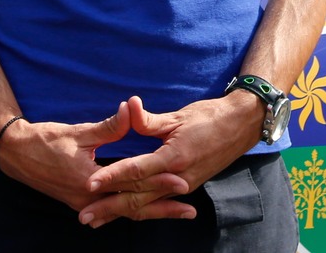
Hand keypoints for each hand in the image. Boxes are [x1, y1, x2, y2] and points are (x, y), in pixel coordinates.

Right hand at [0, 103, 193, 222]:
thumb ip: (109, 126)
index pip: (132, 184)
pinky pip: (112, 210)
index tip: (182, 182)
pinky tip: (145, 211)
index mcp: (91, 181)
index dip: (158, 182)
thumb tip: (130, 109)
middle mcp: (89, 199)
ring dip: (150, 212)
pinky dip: (130, 211)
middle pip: (133, 206)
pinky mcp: (81, 202)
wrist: (16, 154)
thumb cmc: (46, 140)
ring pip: (123, 211)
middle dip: (162, 208)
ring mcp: (84, 204)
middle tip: (189, 210)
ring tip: (175, 213)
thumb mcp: (79, 132)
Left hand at [80, 93, 262, 225]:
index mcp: (174, 157)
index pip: (136, 170)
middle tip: (84, 216)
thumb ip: (149, 120)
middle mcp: (179, 177)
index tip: (89, 184)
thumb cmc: (209, 117)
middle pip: (138, 196)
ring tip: (98, 219)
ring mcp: (184, 185)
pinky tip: (126, 213)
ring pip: (147, 204)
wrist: (241, 126)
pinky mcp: (188, 186)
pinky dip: (140, 209)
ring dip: (121, 212)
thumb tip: (129, 106)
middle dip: (110, 206)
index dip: (112, 177)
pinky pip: (159, 202)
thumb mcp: (178, 116)